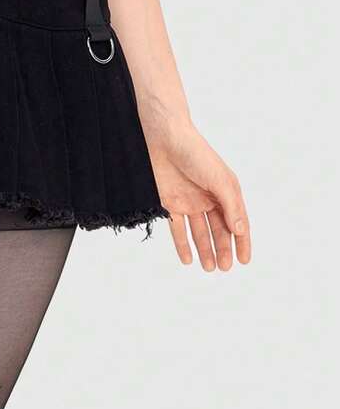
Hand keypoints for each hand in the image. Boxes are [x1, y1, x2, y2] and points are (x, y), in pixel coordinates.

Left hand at [144, 118, 250, 270]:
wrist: (164, 140)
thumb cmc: (195, 154)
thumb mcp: (218, 179)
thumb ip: (230, 205)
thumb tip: (240, 229)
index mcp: (226, 190)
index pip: (237, 221)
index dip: (242, 241)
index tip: (244, 261)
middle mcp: (209, 198)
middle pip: (219, 230)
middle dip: (223, 249)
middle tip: (224, 268)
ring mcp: (190, 202)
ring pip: (200, 232)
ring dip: (205, 250)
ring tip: (209, 268)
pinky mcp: (170, 204)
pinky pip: (178, 229)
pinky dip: (182, 245)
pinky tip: (187, 260)